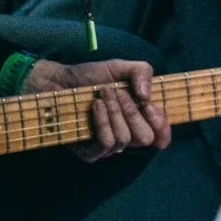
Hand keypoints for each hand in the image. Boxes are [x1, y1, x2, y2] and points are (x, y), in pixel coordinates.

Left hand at [23, 57, 170, 162]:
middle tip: (116, 92)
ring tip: (101, 94)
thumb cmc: (90, 77)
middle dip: (132, 112)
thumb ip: (142, 72)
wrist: (59, 81)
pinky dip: (102, 122)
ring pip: (124, 139)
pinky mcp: (90, 153)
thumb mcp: (119, 67)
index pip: (161, 136)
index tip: (149, 105)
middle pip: (145, 138)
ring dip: (114, 112)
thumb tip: (147, 96)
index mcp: (139, 120)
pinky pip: (105, 144)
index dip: (162, 125)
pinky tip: (94, 106)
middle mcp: (126, 136)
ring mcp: (108, 147)